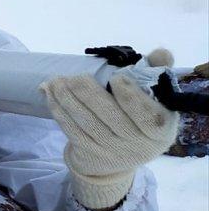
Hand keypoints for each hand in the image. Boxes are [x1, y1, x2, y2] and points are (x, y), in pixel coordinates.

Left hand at [41, 73, 177, 210]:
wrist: (120, 158)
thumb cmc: (139, 118)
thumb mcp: (156, 99)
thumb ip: (158, 72)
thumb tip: (162, 53)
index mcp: (160, 129)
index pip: (148, 116)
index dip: (131, 97)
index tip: (117, 77)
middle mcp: (138, 144)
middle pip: (110, 117)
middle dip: (88, 93)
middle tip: (74, 76)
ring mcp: (112, 151)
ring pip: (86, 122)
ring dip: (66, 99)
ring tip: (55, 81)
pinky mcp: (89, 153)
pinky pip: (71, 130)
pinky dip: (58, 111)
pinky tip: (49, 95)